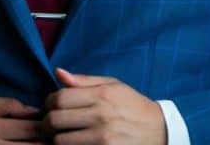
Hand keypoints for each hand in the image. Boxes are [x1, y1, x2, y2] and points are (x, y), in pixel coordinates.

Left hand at [41, 68, 165, 144]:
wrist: (161, 131)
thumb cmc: (133, 106)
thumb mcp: (113, 86)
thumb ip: (83, 81)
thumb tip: (57, 72)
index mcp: (102, 96)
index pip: (58, 98)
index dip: (48, 103)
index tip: (51, 107)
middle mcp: (102, 117)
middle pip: (55, 121)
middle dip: (48, 123)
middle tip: (52, 124)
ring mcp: (104, 139)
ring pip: (60, 141)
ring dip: (57, 139)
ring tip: (62, 135)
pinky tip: (73, 143)